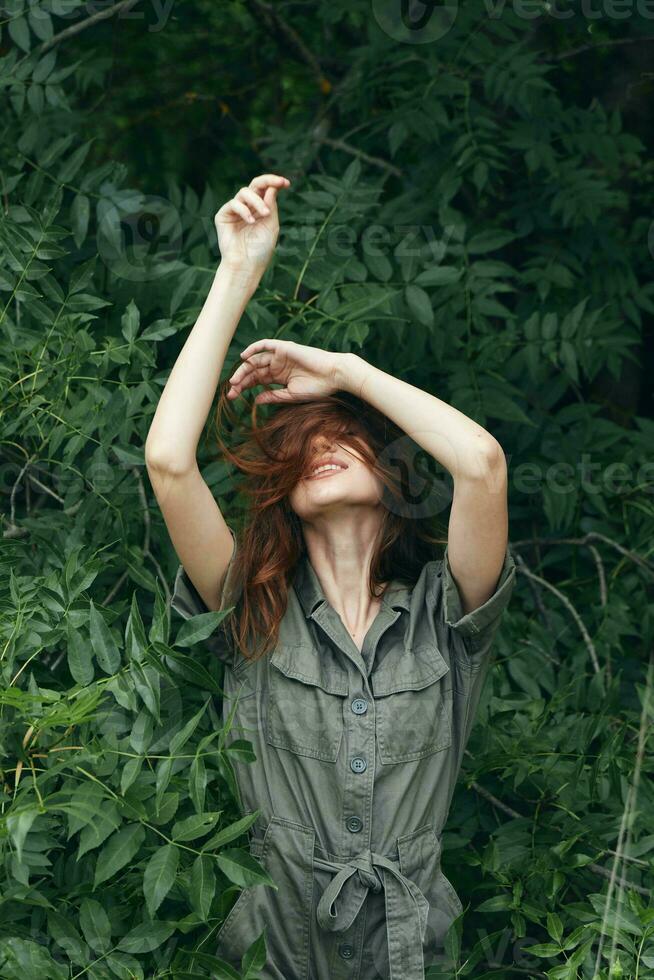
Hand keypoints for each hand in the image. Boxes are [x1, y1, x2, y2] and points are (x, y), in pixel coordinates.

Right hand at [215, 174, 290, 272]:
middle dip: (268, 180)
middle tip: (279, 183)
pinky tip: (250, 221)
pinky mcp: (223, 216)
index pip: (265, 189)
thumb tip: (272, 187)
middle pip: (255, 185)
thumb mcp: (271, 225)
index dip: (274, 182)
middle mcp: (247, 207)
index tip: (286, 183)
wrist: (246, 265)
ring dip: (257, 201)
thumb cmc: (260, 249)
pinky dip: (244, 210)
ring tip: (265, 214)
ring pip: (245, 192)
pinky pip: (234, 204)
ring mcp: (235, 211)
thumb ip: (271, 205)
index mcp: (260, 209)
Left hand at [227, 339, 352, 403]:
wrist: (334, 376)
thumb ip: (273, 396)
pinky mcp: (284, 347)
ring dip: (244, 369)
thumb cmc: (317, 387)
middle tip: (231, 392)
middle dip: (240, 381)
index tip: (232, 397)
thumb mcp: (291, 395)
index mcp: (279, 377)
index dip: (243, 388)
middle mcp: (278, 365)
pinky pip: (265, 345)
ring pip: (256, 360)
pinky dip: (254, 348)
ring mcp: (281, 355)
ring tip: (235, 381)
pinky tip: (244, 357)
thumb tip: (255, 400)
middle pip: (253, 371)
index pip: (256, 380)